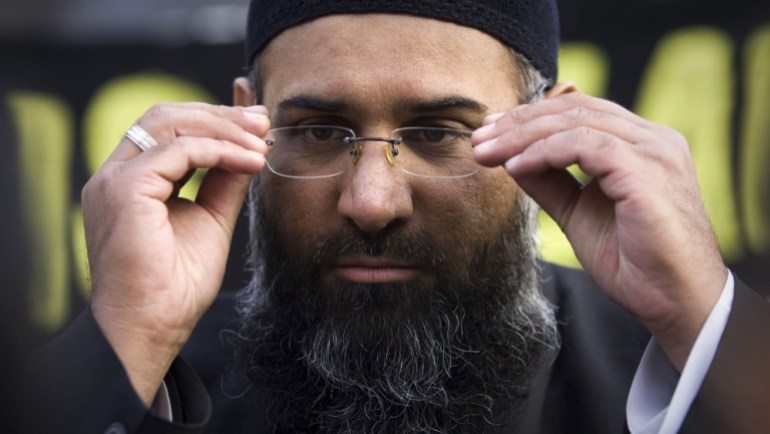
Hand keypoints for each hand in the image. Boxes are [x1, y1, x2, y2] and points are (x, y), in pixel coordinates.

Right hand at [82, 103, 269, 404]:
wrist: (152, 328)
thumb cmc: (176, 288)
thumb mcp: (211, 220)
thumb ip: (225, 182)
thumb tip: (251, 148)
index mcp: (130, 182)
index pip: (168, 130)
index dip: (214, 120)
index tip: (257, 126)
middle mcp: (115, 175)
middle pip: (166, 116)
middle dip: (220, 115)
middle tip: (264, 122)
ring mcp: (114, 180)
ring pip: (169, 124)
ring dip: (224, 129)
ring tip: (262, 142)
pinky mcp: (123, 190)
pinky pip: (178, 151)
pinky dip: (219, 150)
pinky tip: (250, 161)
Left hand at [472, 91, 727, 369]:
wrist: (674, 302)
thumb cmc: (633, 264)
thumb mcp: (578, 214)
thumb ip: (551, 183)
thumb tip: (512, 160)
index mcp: (642, 145)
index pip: (580, 112)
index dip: (531, 118)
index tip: (491, 133)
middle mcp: (653, 140)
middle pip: (575, 110)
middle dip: (519, 122)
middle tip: (479, 139)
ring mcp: (654, 151)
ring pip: (576, 121)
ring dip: (523, 135)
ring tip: (487, 152)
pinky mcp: (648, 170)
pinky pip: (585, 145)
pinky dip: (544, 152)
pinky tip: (515, 167)